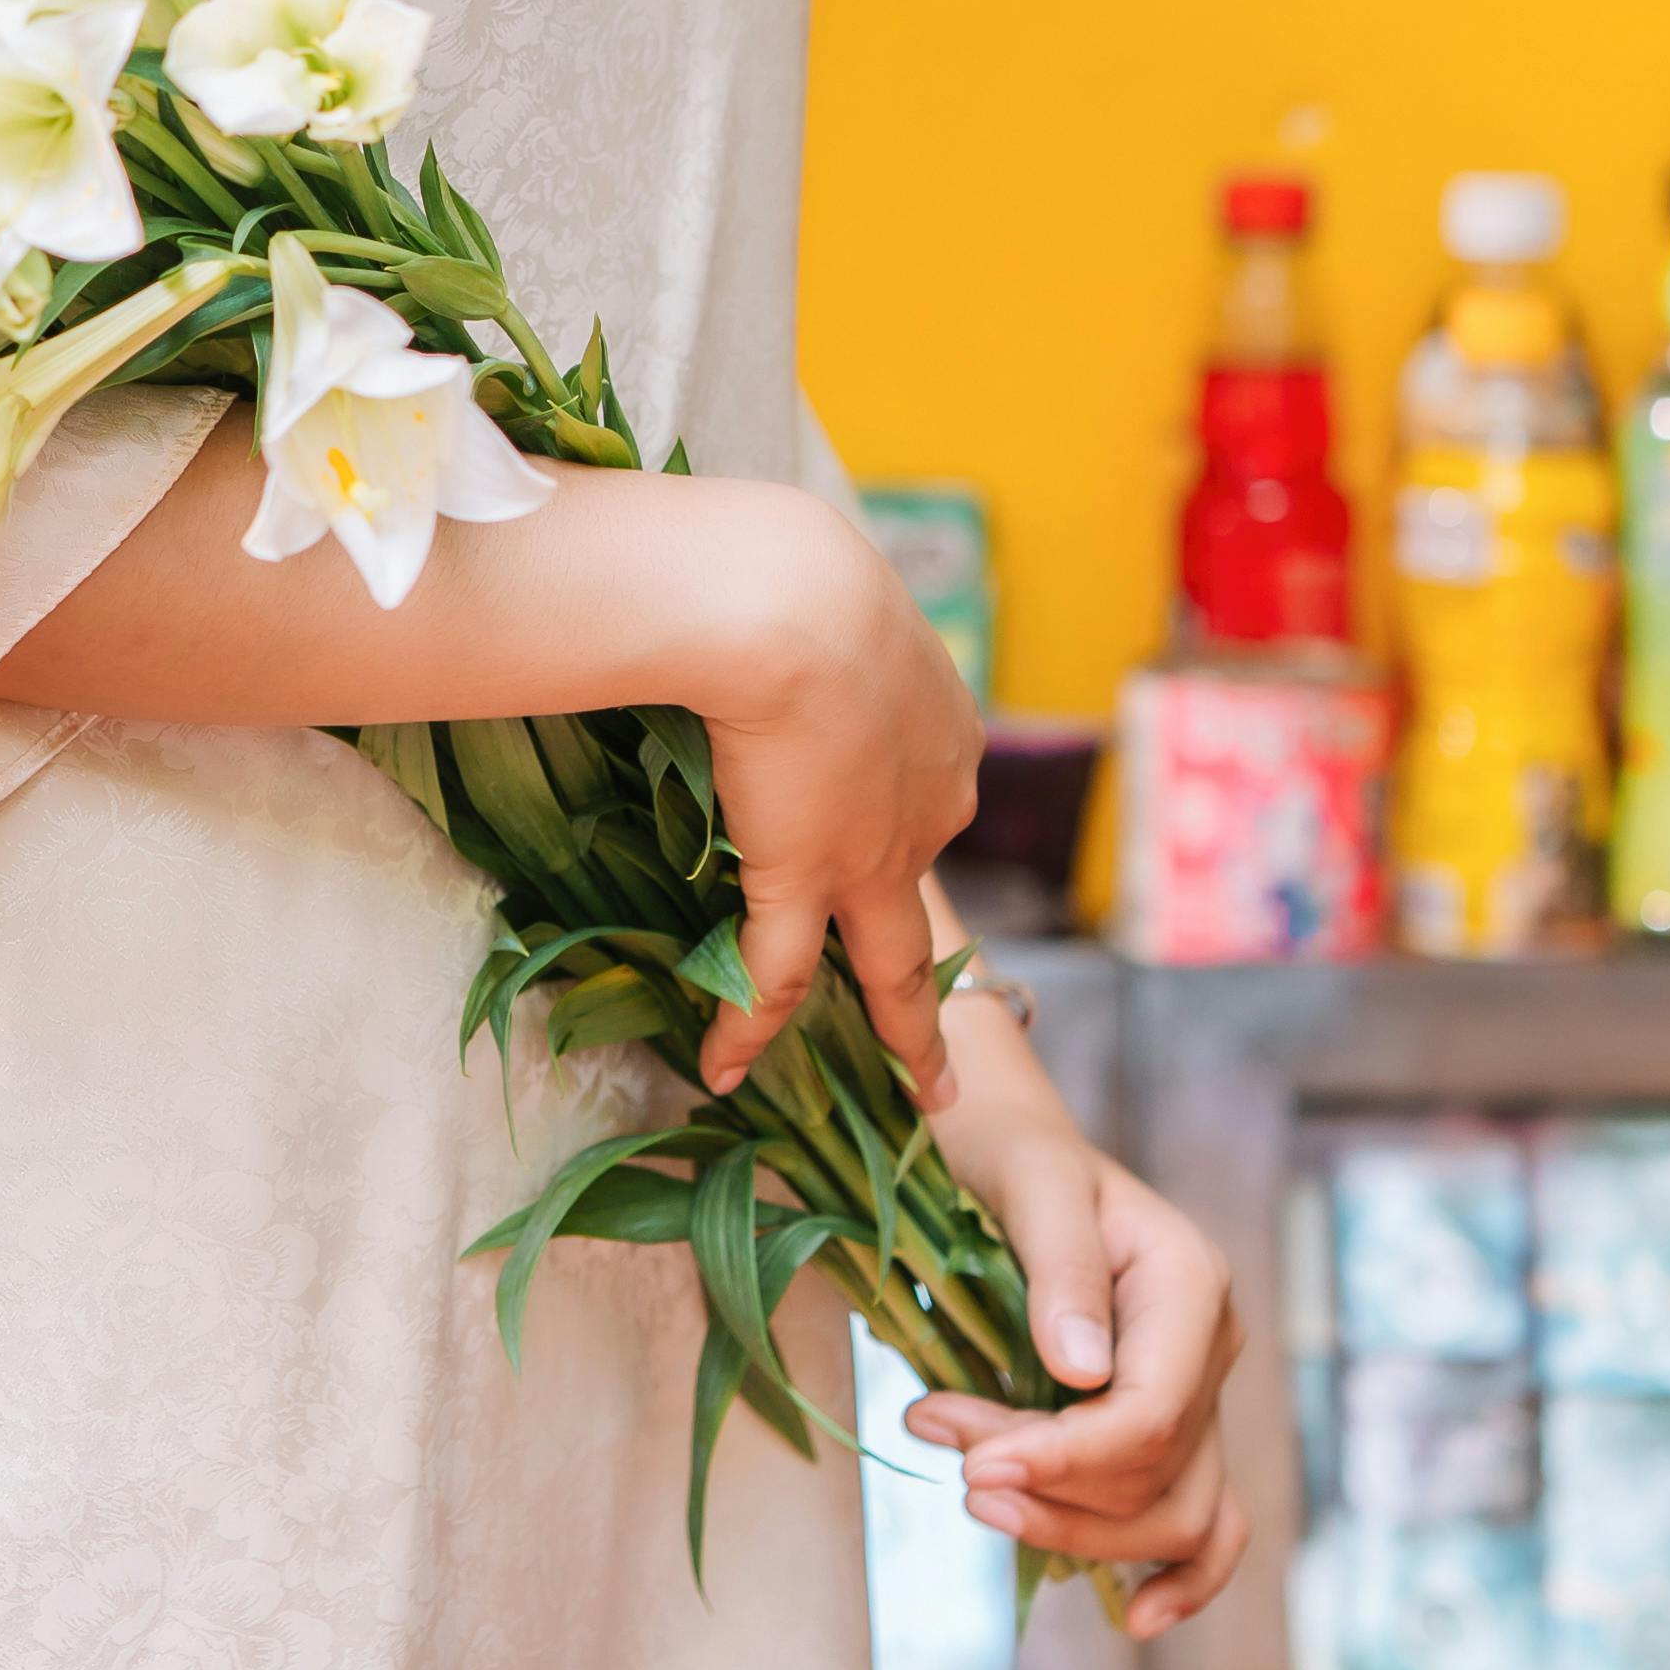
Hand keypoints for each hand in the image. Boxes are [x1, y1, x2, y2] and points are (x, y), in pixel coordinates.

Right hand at [678, 490, 980, 1107]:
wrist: (791, 599)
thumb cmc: (794, 575)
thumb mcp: (825, 600)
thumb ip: (803, 635)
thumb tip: (742, 617)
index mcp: (943, 736)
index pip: (923, 807)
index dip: (897, 840)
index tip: (873, 854)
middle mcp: (930, 806)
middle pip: (924, 907)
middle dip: (934, 979)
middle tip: (947, 1043)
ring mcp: (877, 853)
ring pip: (892, 965)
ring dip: (906, 1036)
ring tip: (925, 1094)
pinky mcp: (809, 878)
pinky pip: (775, 974)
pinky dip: (746, 1028)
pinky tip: (723, 1073)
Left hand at [897, 1113, 1246, 1637]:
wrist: (1009, 1145)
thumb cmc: (1010, 1152)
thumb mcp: (1029, 1180)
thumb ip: (1060, 1268)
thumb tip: (1080, 1373)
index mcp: (1189, 1286)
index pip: (1150, 1414)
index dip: (1065, 1458)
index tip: (973, 1466)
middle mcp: (1209, 1348)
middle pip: (1153, 1474)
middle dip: (1043, 1481)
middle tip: (936, 1431)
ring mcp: (1197, 1395)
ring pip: (1172, 1514)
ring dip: (1071, 1526)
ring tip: (971, 1493)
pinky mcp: (1171, 1431)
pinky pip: (1206, 1523)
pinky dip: (1183, 1579)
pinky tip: (1135, 1620)